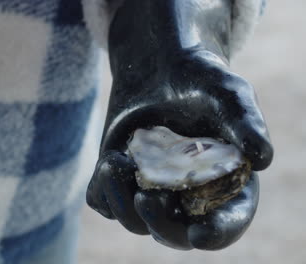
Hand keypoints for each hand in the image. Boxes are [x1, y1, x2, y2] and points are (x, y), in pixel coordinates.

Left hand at [87, 51, 271, 249]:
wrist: (157, 66)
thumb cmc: (199, 79)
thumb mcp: (226, 94)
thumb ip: (244, 123)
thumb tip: (263, 159)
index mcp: (224, 183)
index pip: (227, 222)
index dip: (217, 233)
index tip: (200, 234)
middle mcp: (187, 194)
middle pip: (175, 233)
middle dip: (160, 223)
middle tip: (146, 198)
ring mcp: (152, 190)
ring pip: (133, 221)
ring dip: (122, 201)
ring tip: (116, 162)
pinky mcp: (122, 181)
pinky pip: (104, 202)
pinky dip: (104, 189)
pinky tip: (110, 160)